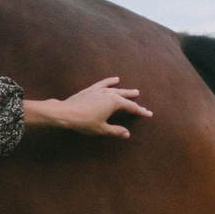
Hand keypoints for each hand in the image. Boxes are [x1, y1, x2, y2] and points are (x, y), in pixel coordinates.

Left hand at [27, 78, 150, 138]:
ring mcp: (100, 90)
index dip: (141, 111)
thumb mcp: (102, 129)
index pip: (131, 107)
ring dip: (126, 91)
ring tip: (135, 91)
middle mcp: (110, 94)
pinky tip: (115, 79)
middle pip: (126, 98)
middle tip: (143, 107)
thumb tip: (127, 134)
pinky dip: (110, 81)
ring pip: (117, 90)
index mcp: (115, 103)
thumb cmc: (84, 122)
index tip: (149, 114)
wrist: (66, 112)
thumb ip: (115, 131)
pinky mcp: (91, 89)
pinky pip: (104, 83)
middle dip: (135, 102)